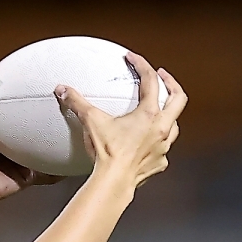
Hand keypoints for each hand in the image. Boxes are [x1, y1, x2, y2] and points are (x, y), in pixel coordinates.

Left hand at [0, 74, 61, 226]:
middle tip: (60, 109)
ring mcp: (22, 161)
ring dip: (56, 143)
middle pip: (34, 131)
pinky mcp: (29, 175)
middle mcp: (12, 146)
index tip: (37, 91)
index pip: (15, 114)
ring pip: (44, 150)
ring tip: (72, 131)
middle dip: (47, 122)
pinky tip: (71, 161)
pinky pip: (48, 172)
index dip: (25, 103)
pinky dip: (59, 169)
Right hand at [56, 54, 184, 189]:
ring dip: (169, 115)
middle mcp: (162, 128)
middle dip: (171, 84)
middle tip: (163, 76)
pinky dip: (159, 143)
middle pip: (178, 98)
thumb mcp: (91, 122)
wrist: (114, 182)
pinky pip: (164, 149)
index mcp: (149, 114)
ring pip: (175, 125)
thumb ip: (77, 103)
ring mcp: (163, 146)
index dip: (142, 65)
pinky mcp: (159, 163)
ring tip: (160, 111)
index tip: (133, 59)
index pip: (151, 80)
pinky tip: (149, 144)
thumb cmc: (107, 153)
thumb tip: (62, 90)